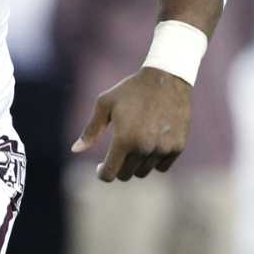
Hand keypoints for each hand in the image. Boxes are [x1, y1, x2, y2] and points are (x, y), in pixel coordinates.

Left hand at [71, 67, 191, 181]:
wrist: (167, 78)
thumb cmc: (131, 90)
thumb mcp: (105, 104)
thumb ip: (91, 131)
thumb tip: (75, 150)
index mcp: (124, 140)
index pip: (110, 174)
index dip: (102, 173)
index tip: (101, 167)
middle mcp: (144, 148)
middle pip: (126, 175)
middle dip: (118, 166)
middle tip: (118, 151)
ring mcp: (163, 149)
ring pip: (143, 171)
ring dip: (136, 163)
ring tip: (135, 143)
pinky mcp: (178, 147)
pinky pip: (162, 166)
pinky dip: (154, 160)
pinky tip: (150, 145)